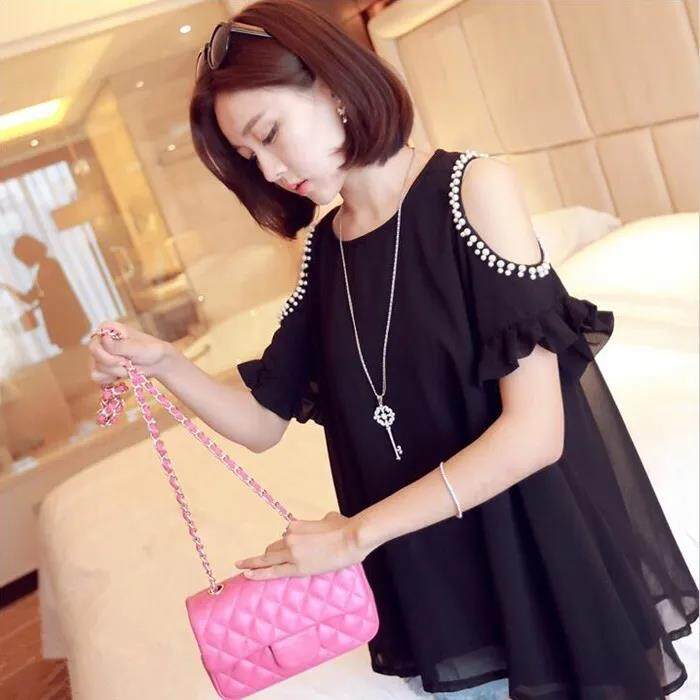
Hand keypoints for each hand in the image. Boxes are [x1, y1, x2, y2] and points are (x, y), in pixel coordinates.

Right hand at [88, 320, 175, 383]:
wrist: (158, 362)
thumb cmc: (150, 350)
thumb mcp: (137, 347)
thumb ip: (120, 345)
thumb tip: (103, 339)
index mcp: (108, 328)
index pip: (95, 340)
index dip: (105, 352)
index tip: (122, 358)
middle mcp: (101, 340)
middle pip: (95, 355)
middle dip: (113, 363)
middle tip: (128, 363)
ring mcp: (101, 354)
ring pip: (97, 368)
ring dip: (116, 371)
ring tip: (129, 367)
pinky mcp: (103, 367)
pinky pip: (97, 377)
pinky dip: (110, 378)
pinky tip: (122, 374)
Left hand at [234, 511, 369, 579]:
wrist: (352, 538)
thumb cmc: (344, 527)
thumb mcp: (327, 519)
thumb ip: (319, 524)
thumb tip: (322, 526)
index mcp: (295, 524)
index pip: (285, 535)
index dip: (288, 542)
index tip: (292, 548)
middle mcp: (290, 537)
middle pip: (272, 547)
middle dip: (265, 554)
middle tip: (248, 560)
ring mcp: (292, 552)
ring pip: (268, 558)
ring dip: (256, 563)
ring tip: (241, 566)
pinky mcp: (297, 568)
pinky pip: (272, 571)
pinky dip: (258, 572)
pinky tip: (246, 574)